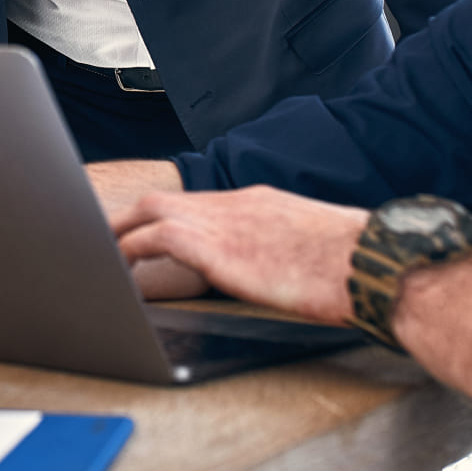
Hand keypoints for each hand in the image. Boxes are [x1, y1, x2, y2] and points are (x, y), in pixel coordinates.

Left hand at [111, 185, 367, 323]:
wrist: (372, 262)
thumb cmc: (356, 265)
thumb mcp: (313, 246)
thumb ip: (285, 250)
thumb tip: (283, 271)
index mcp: (260, 203)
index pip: (201, 204)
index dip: (172, 215)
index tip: (153, 227)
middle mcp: (236, 203)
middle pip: (167, 199)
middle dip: (133, 215)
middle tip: (108, 232)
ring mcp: (225, 220)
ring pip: (152, 211)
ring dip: (122, 229)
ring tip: (99, 248)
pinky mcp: (218, 245)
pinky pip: (156, 238)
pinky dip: (132, 247)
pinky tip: (118, 263)